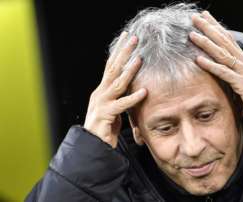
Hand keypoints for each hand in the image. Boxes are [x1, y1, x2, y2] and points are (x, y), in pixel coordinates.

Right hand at [84, 32, 146, 147]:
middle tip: (133, 38)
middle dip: (123, 52)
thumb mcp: (114, 108)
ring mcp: (101, 103)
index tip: (126, 37)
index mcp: (102, 90)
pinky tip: (144, 92)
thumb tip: (134, 88)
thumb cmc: (105, 128)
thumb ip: (121, 97)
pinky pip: (121, 105)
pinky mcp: (105, 115)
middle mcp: (100, 93)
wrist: (93, 147)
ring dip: (129, 70)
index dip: (119, 51)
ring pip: (117, 83)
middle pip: (113, 68)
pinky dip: (133, 98)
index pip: (111, 66)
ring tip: (139, 58)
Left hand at [189, 11, 242, 118]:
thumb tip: (227, 71)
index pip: (229, 39)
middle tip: (195, 17)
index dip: (217, 27)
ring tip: (192, 34)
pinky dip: (211, 65)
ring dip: (206, 43)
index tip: (205, 16)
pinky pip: (224, 73)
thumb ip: (238, 75)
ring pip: (222, 54)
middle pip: (224, 41)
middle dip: (209, 28)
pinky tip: (198, 60)